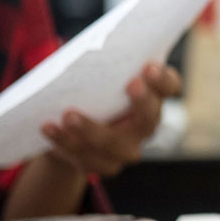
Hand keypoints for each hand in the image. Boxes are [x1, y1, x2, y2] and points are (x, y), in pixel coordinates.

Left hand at [39, 61, 182, 176]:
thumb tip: (88, 55)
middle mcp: (146, 125)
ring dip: (91, 129)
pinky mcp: (105, 165)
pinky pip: (86, 158)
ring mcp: (127, 149)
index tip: (149, 67)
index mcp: (152, 97)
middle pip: (149, 119)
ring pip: (114, 144)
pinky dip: (65, 142)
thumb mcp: (101, 78)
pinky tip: (49, 128)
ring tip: (68, 116)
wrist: (73, 132)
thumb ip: (104, 69)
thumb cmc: (91, 94)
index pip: (170, 86)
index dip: (163, 79)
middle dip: (142, 103)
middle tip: (130, 84)